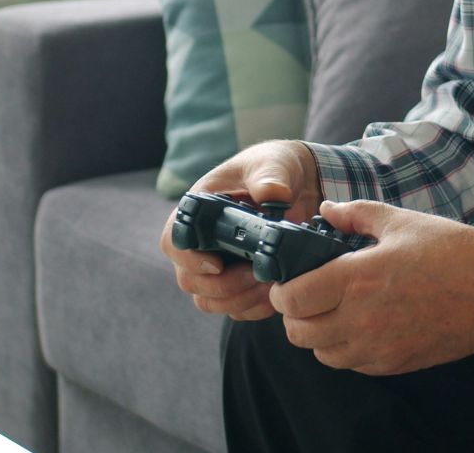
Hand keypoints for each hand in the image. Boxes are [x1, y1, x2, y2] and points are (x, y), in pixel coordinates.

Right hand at [159, 140, 322, 321]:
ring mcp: (218, 264)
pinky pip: (235, 309)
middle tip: (256, 276)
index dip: (188, 258)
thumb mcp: (274, 164)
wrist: (298, 184)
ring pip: (208, 300)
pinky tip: (276, 294)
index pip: (174, 239)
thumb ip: (271, 176)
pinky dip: (253, 308)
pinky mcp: (239, 282)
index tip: (218, 264)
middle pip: (189, 279)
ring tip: (269, 286)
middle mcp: (202, 241)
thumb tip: (274, 194)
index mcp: (199, 209)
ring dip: (237, 300)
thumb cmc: (274, 168)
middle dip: (221, 286)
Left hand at [266, 200, 473, 375]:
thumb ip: (355, 214)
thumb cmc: (453, 251)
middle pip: (298, 333)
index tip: (287, 280)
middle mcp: (363, 319)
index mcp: (359, 277)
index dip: (282, 289)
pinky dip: (345, 348)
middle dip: (295, 313)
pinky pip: (351, 364)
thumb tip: (326, 210)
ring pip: (321, 354)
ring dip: (318, 334)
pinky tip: (361, 324)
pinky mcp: (395, 364)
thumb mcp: (401, 220)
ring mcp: (379, 347)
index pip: (293, 298)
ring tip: (333, 309)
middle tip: (306, 295)